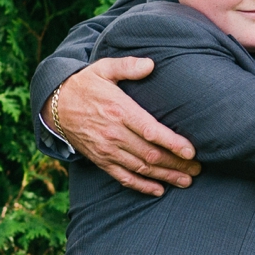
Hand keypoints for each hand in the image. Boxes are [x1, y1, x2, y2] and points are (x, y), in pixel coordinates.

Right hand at [49, 57, 200, 196]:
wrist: (55, 105)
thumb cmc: (85, 84)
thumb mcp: (103, 68)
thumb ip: (128, 66)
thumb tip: (151, 64)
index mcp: (119, 110)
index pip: (150, 131)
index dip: (172, 143)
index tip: (191, 151)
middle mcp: (114, 133)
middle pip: (150, 154)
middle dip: (176, 164)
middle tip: (198, 169)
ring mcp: (107, 150)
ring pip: (140, 168)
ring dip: (165, 177)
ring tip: (186, 181)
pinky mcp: (100, 160)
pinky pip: (123, 177)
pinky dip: (141, 186)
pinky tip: (158, 190)